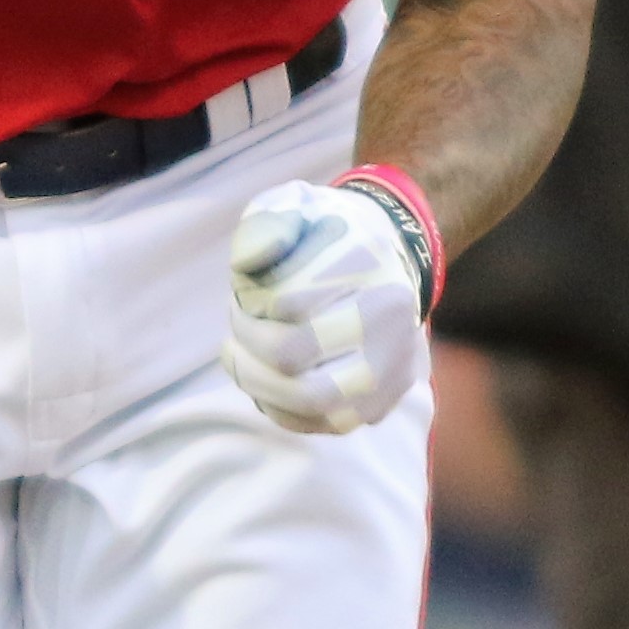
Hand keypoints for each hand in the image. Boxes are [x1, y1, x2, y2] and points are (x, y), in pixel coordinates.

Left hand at [220, 180, 429, 434]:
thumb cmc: (327, 233)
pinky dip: (280, 406)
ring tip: (239, 356)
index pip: (287, 301)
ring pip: (308, 399)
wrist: (389, 260)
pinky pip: (320, 424)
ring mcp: (392, 369)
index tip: (245, 289)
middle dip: (248, 340)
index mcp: (370, 263)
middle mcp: (391, 320)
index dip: (249, 300)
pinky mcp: (382, 404)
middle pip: (292, 354)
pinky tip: (266, 380)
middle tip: (237, 322)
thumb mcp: (294, 205)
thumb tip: (247, 264)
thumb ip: (267, 223)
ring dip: (256, 380)